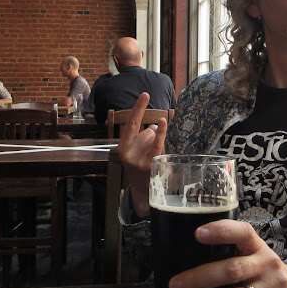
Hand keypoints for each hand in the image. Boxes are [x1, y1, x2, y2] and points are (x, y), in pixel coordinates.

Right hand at [117, 92, 167, 218]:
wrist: (143, 193)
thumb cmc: (142, 168)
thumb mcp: (138, 152)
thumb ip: (144, 136)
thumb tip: (156, 124)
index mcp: (122, 148)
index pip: (131, 123)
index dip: (138, 108)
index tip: (145, 94)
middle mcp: (127, 153)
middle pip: (147, 132)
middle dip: (154, 138)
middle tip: (150, 155)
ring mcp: (138, 160)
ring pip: (153, 138)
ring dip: (159, 144)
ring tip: (154, 159)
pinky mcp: (148, 165)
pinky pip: (157, 144)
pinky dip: (161, 132)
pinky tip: (163, 121)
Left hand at [168, 219, 286, 287]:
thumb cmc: (263, 271)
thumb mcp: (252, 255)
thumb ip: (228, 254)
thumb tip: (181, 258)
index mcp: (256, 245)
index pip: (241, 232)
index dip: (221, 232)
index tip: (198, 233)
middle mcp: (267, 264)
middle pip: (232, 270)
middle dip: (201, 278)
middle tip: (175, 286)